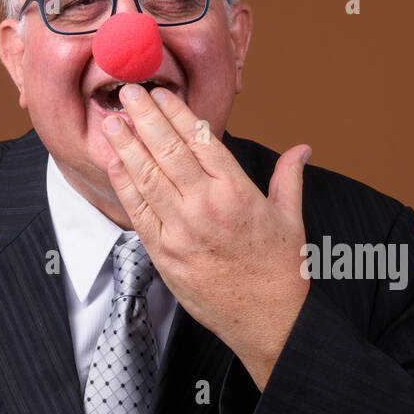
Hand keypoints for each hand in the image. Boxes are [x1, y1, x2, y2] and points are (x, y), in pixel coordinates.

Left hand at [101, 83, 310, 391]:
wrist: (268, 321)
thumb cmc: (281, 270)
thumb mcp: (291, 218)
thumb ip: (289, 178)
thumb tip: (302, 149)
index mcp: (238, 192)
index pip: (199, 140)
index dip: (176, 113)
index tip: (161, 93)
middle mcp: (206, 207)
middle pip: (167, 151)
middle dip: (144, 117)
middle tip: (127, 91)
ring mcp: (181, 231)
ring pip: (146, 177)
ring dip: (126, 145)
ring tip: (112, 121)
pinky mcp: (164, 254)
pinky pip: (137, 212)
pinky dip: (124, 184)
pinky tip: (115, 163)